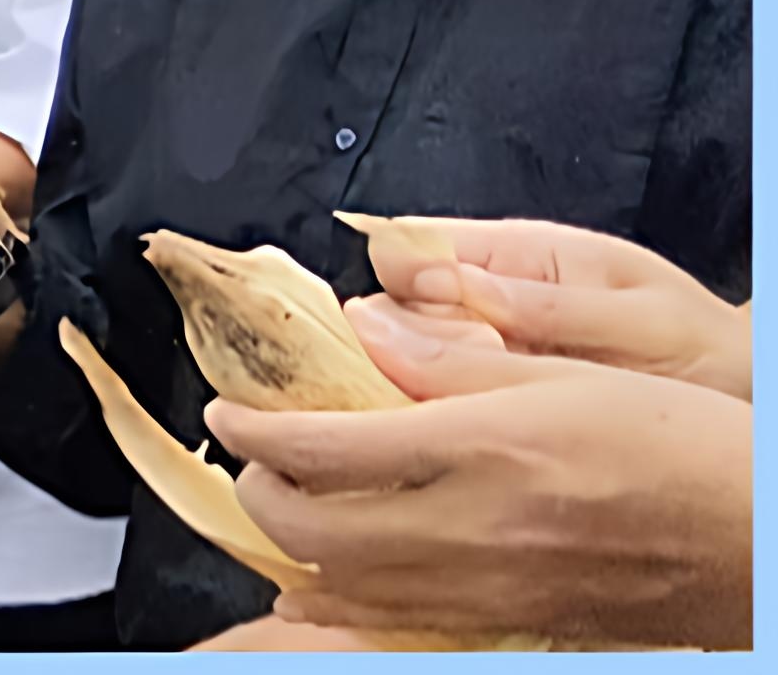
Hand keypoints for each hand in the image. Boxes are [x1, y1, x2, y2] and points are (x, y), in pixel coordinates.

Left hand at [217, 341, 753, 645]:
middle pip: (313, 533)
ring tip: (286, 502)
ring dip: (295, 550)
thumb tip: (364, 329)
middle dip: (259, 493)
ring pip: (346, 590)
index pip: (323, 450)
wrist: (758, 539)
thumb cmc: (683, 446)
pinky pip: (404, 621)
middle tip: (255, 454)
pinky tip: (340, 574)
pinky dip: (353, 597)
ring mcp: (493, 590)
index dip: (254, 430)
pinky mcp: (517, 624)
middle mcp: (476, 532)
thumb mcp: (567, 374)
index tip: (229, 410)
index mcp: (484, 452)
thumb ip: (454, 358)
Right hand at [351, 216, 750, 398]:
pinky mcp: (494, 409)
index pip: (411, 244)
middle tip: (433, 386)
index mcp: (519, 255)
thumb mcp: (639, 320)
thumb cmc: (710, 354)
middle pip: (394, 308)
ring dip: (410, 390)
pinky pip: (436, 409)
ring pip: (405, 362)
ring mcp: (489, 357)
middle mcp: (490, 301)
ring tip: (450, 422)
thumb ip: (544, 305)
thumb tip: (442, 284)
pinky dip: (431, 426)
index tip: (395, 324)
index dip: (392, 281)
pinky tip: (452, 447)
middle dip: (395, 346)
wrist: (750, 408)